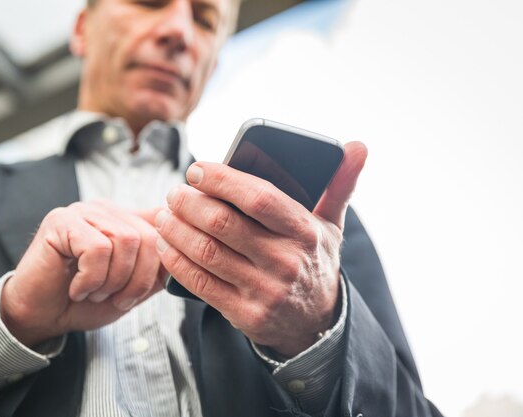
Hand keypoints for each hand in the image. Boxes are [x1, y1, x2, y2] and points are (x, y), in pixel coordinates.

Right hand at [0, 200, 164, 346]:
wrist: (40, 317)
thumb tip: (185, 255)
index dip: (170, 249)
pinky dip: (91, 279)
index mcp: (126, 221)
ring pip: (126, 241)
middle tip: (117, 300)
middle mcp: (108, 210)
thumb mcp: (131, 289)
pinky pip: (97, 248)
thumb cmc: (84, 303)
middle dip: (139, 279)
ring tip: (94, 293)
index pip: (164, 221)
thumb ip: (157, 270)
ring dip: (113, 281)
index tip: (162, 278)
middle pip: (150, 236)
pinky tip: (77, 288)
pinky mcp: (62, 221)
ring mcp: (84, 212)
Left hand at [155, 142, 366, 357]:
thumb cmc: (313, 261)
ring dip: (176, 229)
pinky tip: (166, 243)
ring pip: (206, 252)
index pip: (259, 198)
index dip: (222, 180)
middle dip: (189, 203)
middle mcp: (285, 261)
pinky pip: (200, 283)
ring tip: (165, 214)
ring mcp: (264, 290)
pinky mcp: (244, 314)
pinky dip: (176, 260)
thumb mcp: (331, 225)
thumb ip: (339, 184)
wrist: (315, 323)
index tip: (197, 170)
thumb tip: (358, 146)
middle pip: (223, 225)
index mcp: (304, 232)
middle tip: (175, 192)